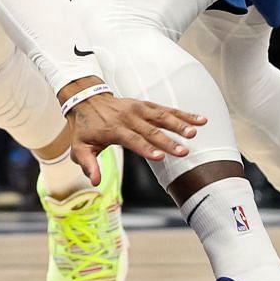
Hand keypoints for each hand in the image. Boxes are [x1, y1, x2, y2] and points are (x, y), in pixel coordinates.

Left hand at [66, 93, 204, 180]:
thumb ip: (88, 164)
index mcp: (113, 129)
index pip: (132, 139)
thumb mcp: (80, 147)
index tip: (161, 157)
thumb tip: (95, 181)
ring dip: (179, 124)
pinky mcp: (146, 105)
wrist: (87, 100)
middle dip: (168, 141)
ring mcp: (138, 109)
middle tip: (184, 151)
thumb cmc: (86, 128)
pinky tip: (199, 120)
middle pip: (151, 130)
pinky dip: (183, 115)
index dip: (146, 148)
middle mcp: (128, 117)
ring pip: (162, 117)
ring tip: (195, 132)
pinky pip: (166, 110)